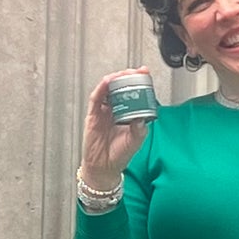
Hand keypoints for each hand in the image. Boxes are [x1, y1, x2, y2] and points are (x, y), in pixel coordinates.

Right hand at [80, 70, 151, 191]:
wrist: (104, 167)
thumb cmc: (120, 154)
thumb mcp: (135, 141)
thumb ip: (139, 129)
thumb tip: (142, 117)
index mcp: (129, 114)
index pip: (134, 93)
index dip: (139, 82)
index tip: (145, 72)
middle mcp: (116, 110)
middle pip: (121, 87)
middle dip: (127, 77)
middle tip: (134, 71)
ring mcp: (104, 111)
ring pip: (108, 90)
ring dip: (115, 79)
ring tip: (122, 74)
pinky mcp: (93, 115)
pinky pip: (96, 99)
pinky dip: (101, 89)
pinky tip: (107, 82)